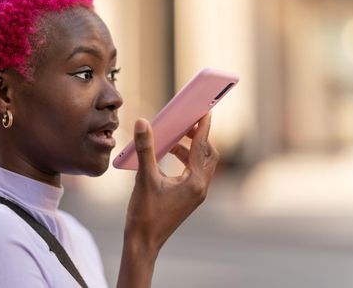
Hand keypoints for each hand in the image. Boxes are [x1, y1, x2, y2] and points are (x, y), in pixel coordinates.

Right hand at [124, 112, 219, 253]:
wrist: (143, 242)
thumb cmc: (145, 214)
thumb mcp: (144, 178)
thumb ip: (145, 149)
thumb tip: (143, 123)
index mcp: (194, 182)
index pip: (202, 147)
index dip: (203, 126)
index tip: (205, 110)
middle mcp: (200, 187)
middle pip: (208, 154)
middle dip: (199, 137)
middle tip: (186, 124)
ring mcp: (196, 194)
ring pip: (201, 164)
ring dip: (191, 149)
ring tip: (173, 140)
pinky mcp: (189, 197)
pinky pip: (193, 172)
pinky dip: (185, 160)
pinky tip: (168, 157)